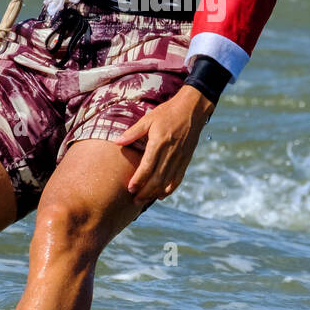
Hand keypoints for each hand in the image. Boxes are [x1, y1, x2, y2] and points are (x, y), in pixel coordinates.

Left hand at [112, 86, 213, 204]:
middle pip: (157, 178)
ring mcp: (180, 157)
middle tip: (135, 200)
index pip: (147, 167)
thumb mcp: (148, 119)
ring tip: (144, 200)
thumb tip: (117, 142)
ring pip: (167, 181)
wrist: (192, 109)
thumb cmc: (167, 112)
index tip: (130, 188)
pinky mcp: (186, 159)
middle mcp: (170, 153)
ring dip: (155, 193)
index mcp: (159, 143)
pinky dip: (170, 189)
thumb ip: (133, 133)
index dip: (138, 180)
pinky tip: (161, 195)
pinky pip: (178, 178)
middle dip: (145, 192)